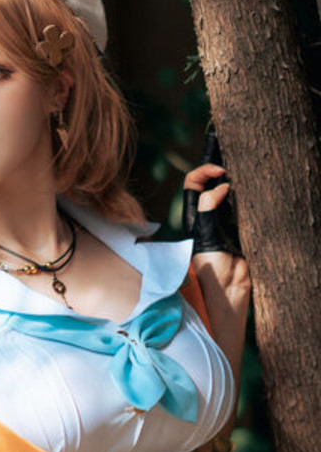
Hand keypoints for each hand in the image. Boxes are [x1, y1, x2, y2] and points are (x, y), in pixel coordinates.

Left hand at [183, 137, 250, 312]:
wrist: (229, 291)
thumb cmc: (209, 268)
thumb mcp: (204, 237)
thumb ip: (209, 211)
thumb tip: (220, 188)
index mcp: (194, 216)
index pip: (193, 184)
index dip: (204, 171)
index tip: (220, 171)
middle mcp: (209, 215)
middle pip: (211, 183)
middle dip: (221, 168)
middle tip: (236, 160)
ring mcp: (226, 221)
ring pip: (230, 193)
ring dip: (237, 181)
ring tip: (248, 170)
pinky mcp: (242, 228)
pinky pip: (244, 206)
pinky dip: (249, 196)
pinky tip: (257, 191)